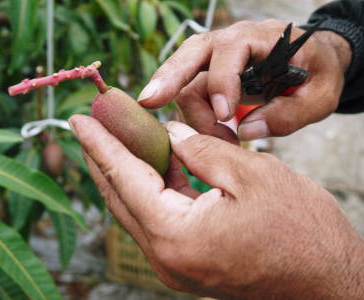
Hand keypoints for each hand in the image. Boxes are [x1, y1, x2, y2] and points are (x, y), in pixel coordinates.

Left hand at [69, 114, 363, 298]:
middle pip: (121, 196)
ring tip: (115, 140)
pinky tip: (152, 164)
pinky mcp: (189, 261)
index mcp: (176, 235)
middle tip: (90, 126)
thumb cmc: (301, 232)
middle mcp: (167, 257)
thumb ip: (203, 150)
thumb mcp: (252, 174)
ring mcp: (176, 263)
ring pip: (137, 208)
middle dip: (103, 157)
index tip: (80, 119)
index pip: (125, 178)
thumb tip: (173, 134)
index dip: (101, 144)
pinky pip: (158, 218)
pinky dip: (151, 188)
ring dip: (125, 172)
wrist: (328, 281)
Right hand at [137, 20, 351, 140]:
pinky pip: (188, 93)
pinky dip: (193, 118)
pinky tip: (212, 134)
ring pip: (184, 80)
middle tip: (148, 101)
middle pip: (189, 54)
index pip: (227, 52)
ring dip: (191, 115)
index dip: (222, 85)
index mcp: (260, 38)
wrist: (313, 62)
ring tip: (218, 140)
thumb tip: (245, 131)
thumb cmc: (317, 74)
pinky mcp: (209, 75)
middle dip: (167, 78)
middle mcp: (230, 43)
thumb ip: (289, 114)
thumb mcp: (320, 96)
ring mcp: (216, 59)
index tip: (226, 120)